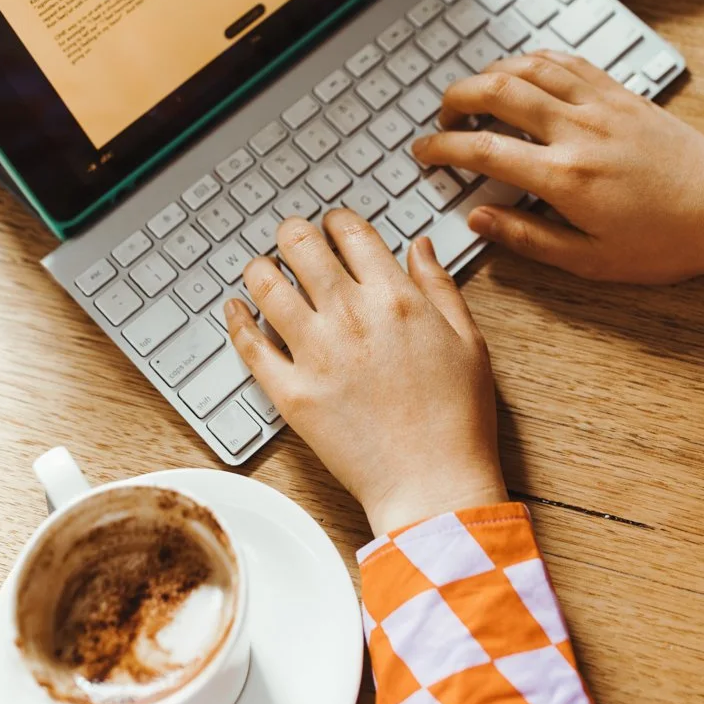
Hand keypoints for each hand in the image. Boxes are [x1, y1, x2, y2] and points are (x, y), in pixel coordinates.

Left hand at [224, 213, 504, 535]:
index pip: (351, 233)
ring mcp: (316, 354)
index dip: (337, 220)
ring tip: (262, 268)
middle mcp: (351, 316)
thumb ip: (439, 286)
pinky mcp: (291, 393)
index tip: (333, 225)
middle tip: (291, 237)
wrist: (432, 483)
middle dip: (293, 233)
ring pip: (267, 285)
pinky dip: (237, 320)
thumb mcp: (468, 341)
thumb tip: (420, 246)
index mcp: (395, 298)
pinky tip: (235, 309)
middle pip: (301, 246)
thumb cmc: (457, 418)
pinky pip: (250, 345)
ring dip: (260, 268)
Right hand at [412, 51, 703, 283]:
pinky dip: (533, 60)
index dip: (442, 147)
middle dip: (456, 97)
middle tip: (441, 117)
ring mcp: (603, 105)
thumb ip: (528, 238)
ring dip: (490, 73)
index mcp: (567, 177)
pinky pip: (567, 60)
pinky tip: (522, 73)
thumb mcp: (591, 260)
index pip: (483, 148)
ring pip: (529, 66)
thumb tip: (478, 219)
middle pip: (497, 90)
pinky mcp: (622, 93)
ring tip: (474, 95)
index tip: (423, 152)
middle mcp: (580, 131)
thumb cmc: (667, 242)